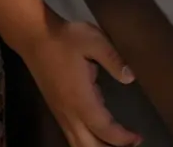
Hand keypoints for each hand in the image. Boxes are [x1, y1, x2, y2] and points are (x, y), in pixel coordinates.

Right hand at [20, 13, 140, 146]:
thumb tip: (130, 78)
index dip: (121, 138)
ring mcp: (60, 112)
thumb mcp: (94, 41)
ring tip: (116, 143)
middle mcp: (68, 112)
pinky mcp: (56, 108)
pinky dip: (86, 139)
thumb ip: (114, 60)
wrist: (35, 37)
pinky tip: (97, 134)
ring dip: (96, 146)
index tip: (137, 139)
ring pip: (77, 142)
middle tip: (131, 144)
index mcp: (80, 98)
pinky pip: (72, 134)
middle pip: (87, 145)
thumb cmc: (66, 38)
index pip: (103, 128)